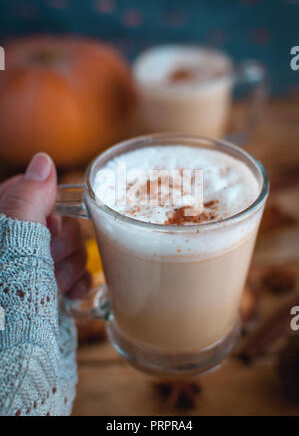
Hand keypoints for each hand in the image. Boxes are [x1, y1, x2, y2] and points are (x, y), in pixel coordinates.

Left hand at [0, 153, 90, 298]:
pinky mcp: (44, 288)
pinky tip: (72, 294)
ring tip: (56, 286)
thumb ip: (27, 200)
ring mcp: (28, 268)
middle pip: (49, 219)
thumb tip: (42, 161)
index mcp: (1, 230)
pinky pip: (68, 271)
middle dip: (59, 241)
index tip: (48, 226)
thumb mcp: (14, 246)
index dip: (44, 205)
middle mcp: (11, 246)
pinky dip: (75, 281)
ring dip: (68, 265)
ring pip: (63, 246)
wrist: (16, 366)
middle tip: (51, 260)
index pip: (23, 190)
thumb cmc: (8, 306)